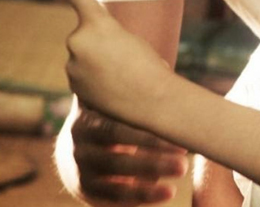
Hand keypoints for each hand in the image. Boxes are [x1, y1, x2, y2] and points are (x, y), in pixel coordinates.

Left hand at [40, 0, 173, 120]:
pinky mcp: (73, 85)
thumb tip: (88, 55)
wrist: (153, 100)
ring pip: (83, 58)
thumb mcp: (130, 41)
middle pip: (84, 36)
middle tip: (125, 60)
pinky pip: (83, 76)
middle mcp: (77, 40)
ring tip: (122, 77)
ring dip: (100, 66)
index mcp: (97, 21)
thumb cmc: (150, 67)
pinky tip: (114, 90)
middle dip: (101, 46)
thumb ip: (104, 39)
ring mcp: (72, 64)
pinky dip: (96, 82)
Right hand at [55, 99, 188, 205]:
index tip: (176, 132)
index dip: (145, 135)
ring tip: (182, 171)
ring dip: (150, 181)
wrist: (75, 146)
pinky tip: (168, 193)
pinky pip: (114, 200)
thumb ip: (127, 87)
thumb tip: (163, 66)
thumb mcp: (107, 99)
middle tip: (184, 160)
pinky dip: (142, 198)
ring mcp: (82, 174)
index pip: (115, 129)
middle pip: (117, 158)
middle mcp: (80, 149)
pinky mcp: (87, 193)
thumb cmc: (106, 113)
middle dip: (152, 161)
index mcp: (86, 121)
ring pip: (117, 183)